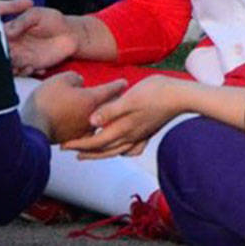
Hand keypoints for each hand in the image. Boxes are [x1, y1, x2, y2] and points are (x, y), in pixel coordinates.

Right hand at [2, 6, 80, 74]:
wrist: (70, 33)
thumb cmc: (53, 19)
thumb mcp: (37, 15)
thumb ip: (22, 22)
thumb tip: (7, 32)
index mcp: (10, 30)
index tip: (6, 46)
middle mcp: (13, 44)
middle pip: (1, 54)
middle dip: (5, 59)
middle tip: (15, 58)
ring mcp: (21, 56)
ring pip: (10, 66)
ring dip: (14, 69)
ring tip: (27, 65)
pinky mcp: (31, 65)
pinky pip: (22, 72)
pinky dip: (26, 73)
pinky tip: (35, 68)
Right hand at [20, 72, 126, 143]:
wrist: (34, 127)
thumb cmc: (47, 101)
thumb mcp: (60, 80)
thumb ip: (74, 78)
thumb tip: (80, 82)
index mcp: (92, 99)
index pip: (111, 90)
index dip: (118, 84)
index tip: (124, 82)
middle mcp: (93, 117)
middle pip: (109, 108)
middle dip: (113, 102)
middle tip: (116, 97)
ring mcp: (84, 131)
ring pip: (99, 122)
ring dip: (101, 117)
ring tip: (100, 113)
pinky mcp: (74, 139)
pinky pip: (86, 132)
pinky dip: (87, 127)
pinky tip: (83, 126)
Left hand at [62, 75, 184, 159]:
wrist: (180, 96)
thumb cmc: (155, 93)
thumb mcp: (130, 99)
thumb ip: (110, 111)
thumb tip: (91, 121)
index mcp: (123, 127)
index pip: (96, 141)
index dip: (79, 143)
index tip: (64, 145)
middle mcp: (130, 135)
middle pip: (103, 149)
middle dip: (85, 150)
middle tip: (68, 149)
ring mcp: (140, 135)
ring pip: (115, 150)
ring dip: (99, 152)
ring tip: (86, 152)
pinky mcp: (147, 130)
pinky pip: (131, 147)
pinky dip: (120, 150)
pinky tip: (119, 148)